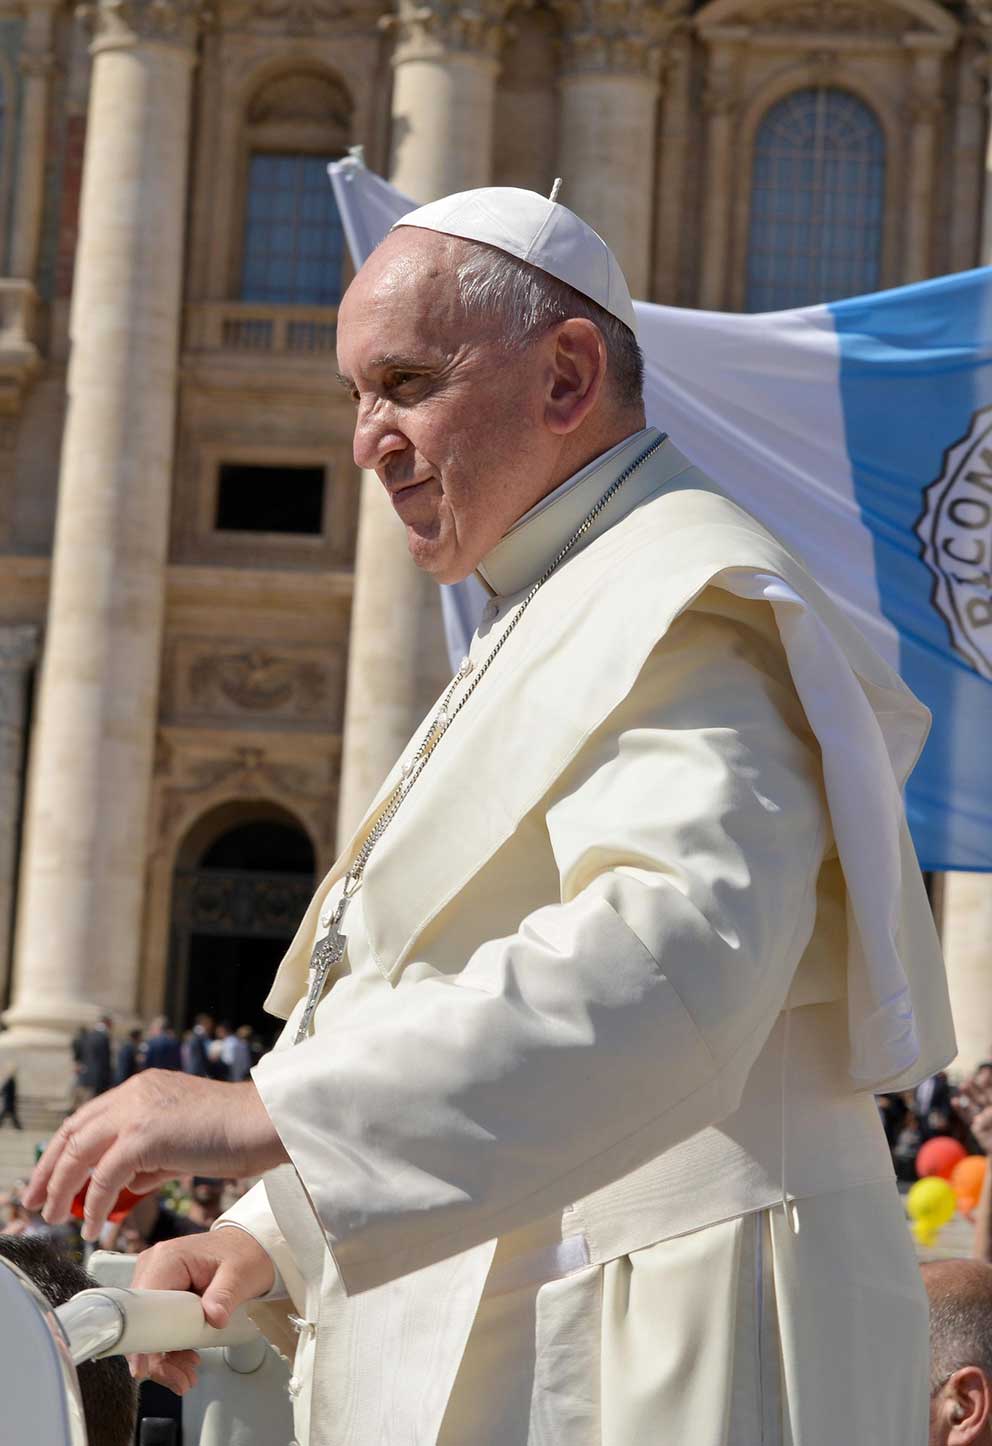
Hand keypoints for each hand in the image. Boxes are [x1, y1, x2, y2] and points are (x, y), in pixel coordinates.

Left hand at [21, 1072, 287, 1239]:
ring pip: (80, 1152)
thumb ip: (150, 1160)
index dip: (64, 1151)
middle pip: (73, 1131)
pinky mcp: (145, 1134)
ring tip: (56, 1218)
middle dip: (48, 1170)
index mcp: (143, 1089)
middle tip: (35, 1200)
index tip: (50, 1178)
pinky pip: (104, 1176)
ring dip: (62, 1189)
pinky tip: (93, 1225)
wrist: (265, 1123)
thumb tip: (124, 1184)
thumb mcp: (183, 1144)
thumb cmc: (237, 1134)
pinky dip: (93, 1204)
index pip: (88, 1119)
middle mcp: (135, 1093)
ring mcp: (138, 1110)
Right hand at [127, 1227, 275, 1394]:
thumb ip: (225, 1295)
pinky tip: (186, 1361)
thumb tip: (213, 1318)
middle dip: (158, 1356)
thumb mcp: (240, 1274)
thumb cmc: (244, 1254)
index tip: (145, 1367)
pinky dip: (171, 1348)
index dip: (141, 1339)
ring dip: (166, 1357)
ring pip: (149, 1330)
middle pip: (143, 1323)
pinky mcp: (164, 1296)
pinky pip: (160, 1327)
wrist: (250, 1247)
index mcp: (167, 1260)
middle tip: (181, 1379)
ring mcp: (158, 1282)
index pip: (143, 1305)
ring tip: (187, 1376)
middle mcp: (154, 1269)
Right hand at [954, 1074, 991, 1153]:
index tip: (983, 1075)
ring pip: (974, 1104)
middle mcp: (990, 1112)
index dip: (987, 1085)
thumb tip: (978, 1120)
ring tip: (962, 1086)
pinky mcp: (976, 1127)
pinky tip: (954, 1101)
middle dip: (976, 1088)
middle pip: (982, 1097)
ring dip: (968, 1095)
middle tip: (969, 1078)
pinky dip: (960, 1109)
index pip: (991, 1095)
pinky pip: (967, 1116)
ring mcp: (983, 1119)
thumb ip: (987, 1119)